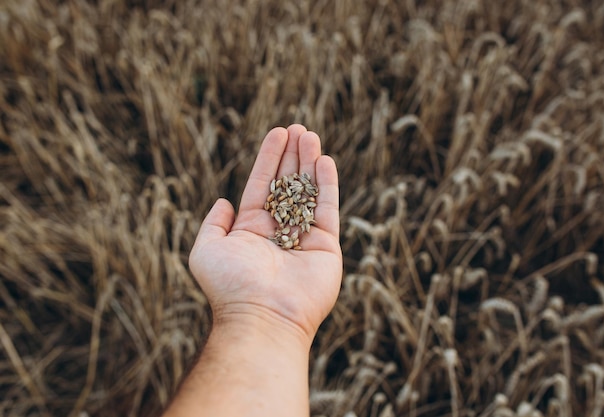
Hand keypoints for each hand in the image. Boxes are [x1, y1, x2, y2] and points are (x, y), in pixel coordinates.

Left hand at [189, 124, 341, 344]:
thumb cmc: (230, 285)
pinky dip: (328, 185)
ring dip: (310, 162)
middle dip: (292, 155)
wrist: (261, 316)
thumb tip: (222, 202)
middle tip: (299, 128)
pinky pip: (328, 209)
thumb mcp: (206, 250)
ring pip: (309, 191)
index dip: (270, 158)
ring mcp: (304, 238)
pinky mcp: (326, 246)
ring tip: (311, 135)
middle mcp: (279, 231)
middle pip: (288, 183)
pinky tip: (325, 160)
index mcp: (252, 230)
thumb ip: (212, 225)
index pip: (263, 185)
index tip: (278, 132)